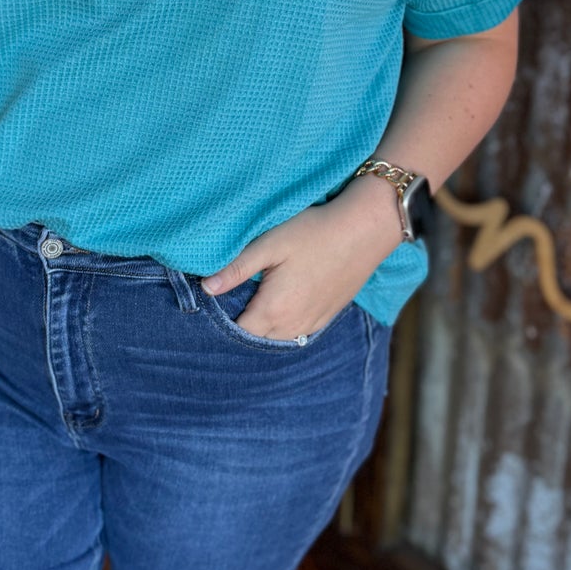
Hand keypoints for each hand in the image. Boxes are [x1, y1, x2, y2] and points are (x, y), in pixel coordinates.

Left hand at [198, 180, 402, 340]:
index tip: (212, 306)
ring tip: (252, 304)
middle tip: (230, 302)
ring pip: (277, 338)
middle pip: (256, 339)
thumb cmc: (314, 232)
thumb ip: (236, 269)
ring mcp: (312, 323)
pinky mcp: (326, 317)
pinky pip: (297, 333)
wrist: (364, 230)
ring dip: (263, 328)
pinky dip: (284, 326)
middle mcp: (293, 325)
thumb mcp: (269, 244)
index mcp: (274, 309)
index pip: (237, 332)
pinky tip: (280, 307)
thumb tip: (206, 288)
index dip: (221, 322)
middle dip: (241, 326)